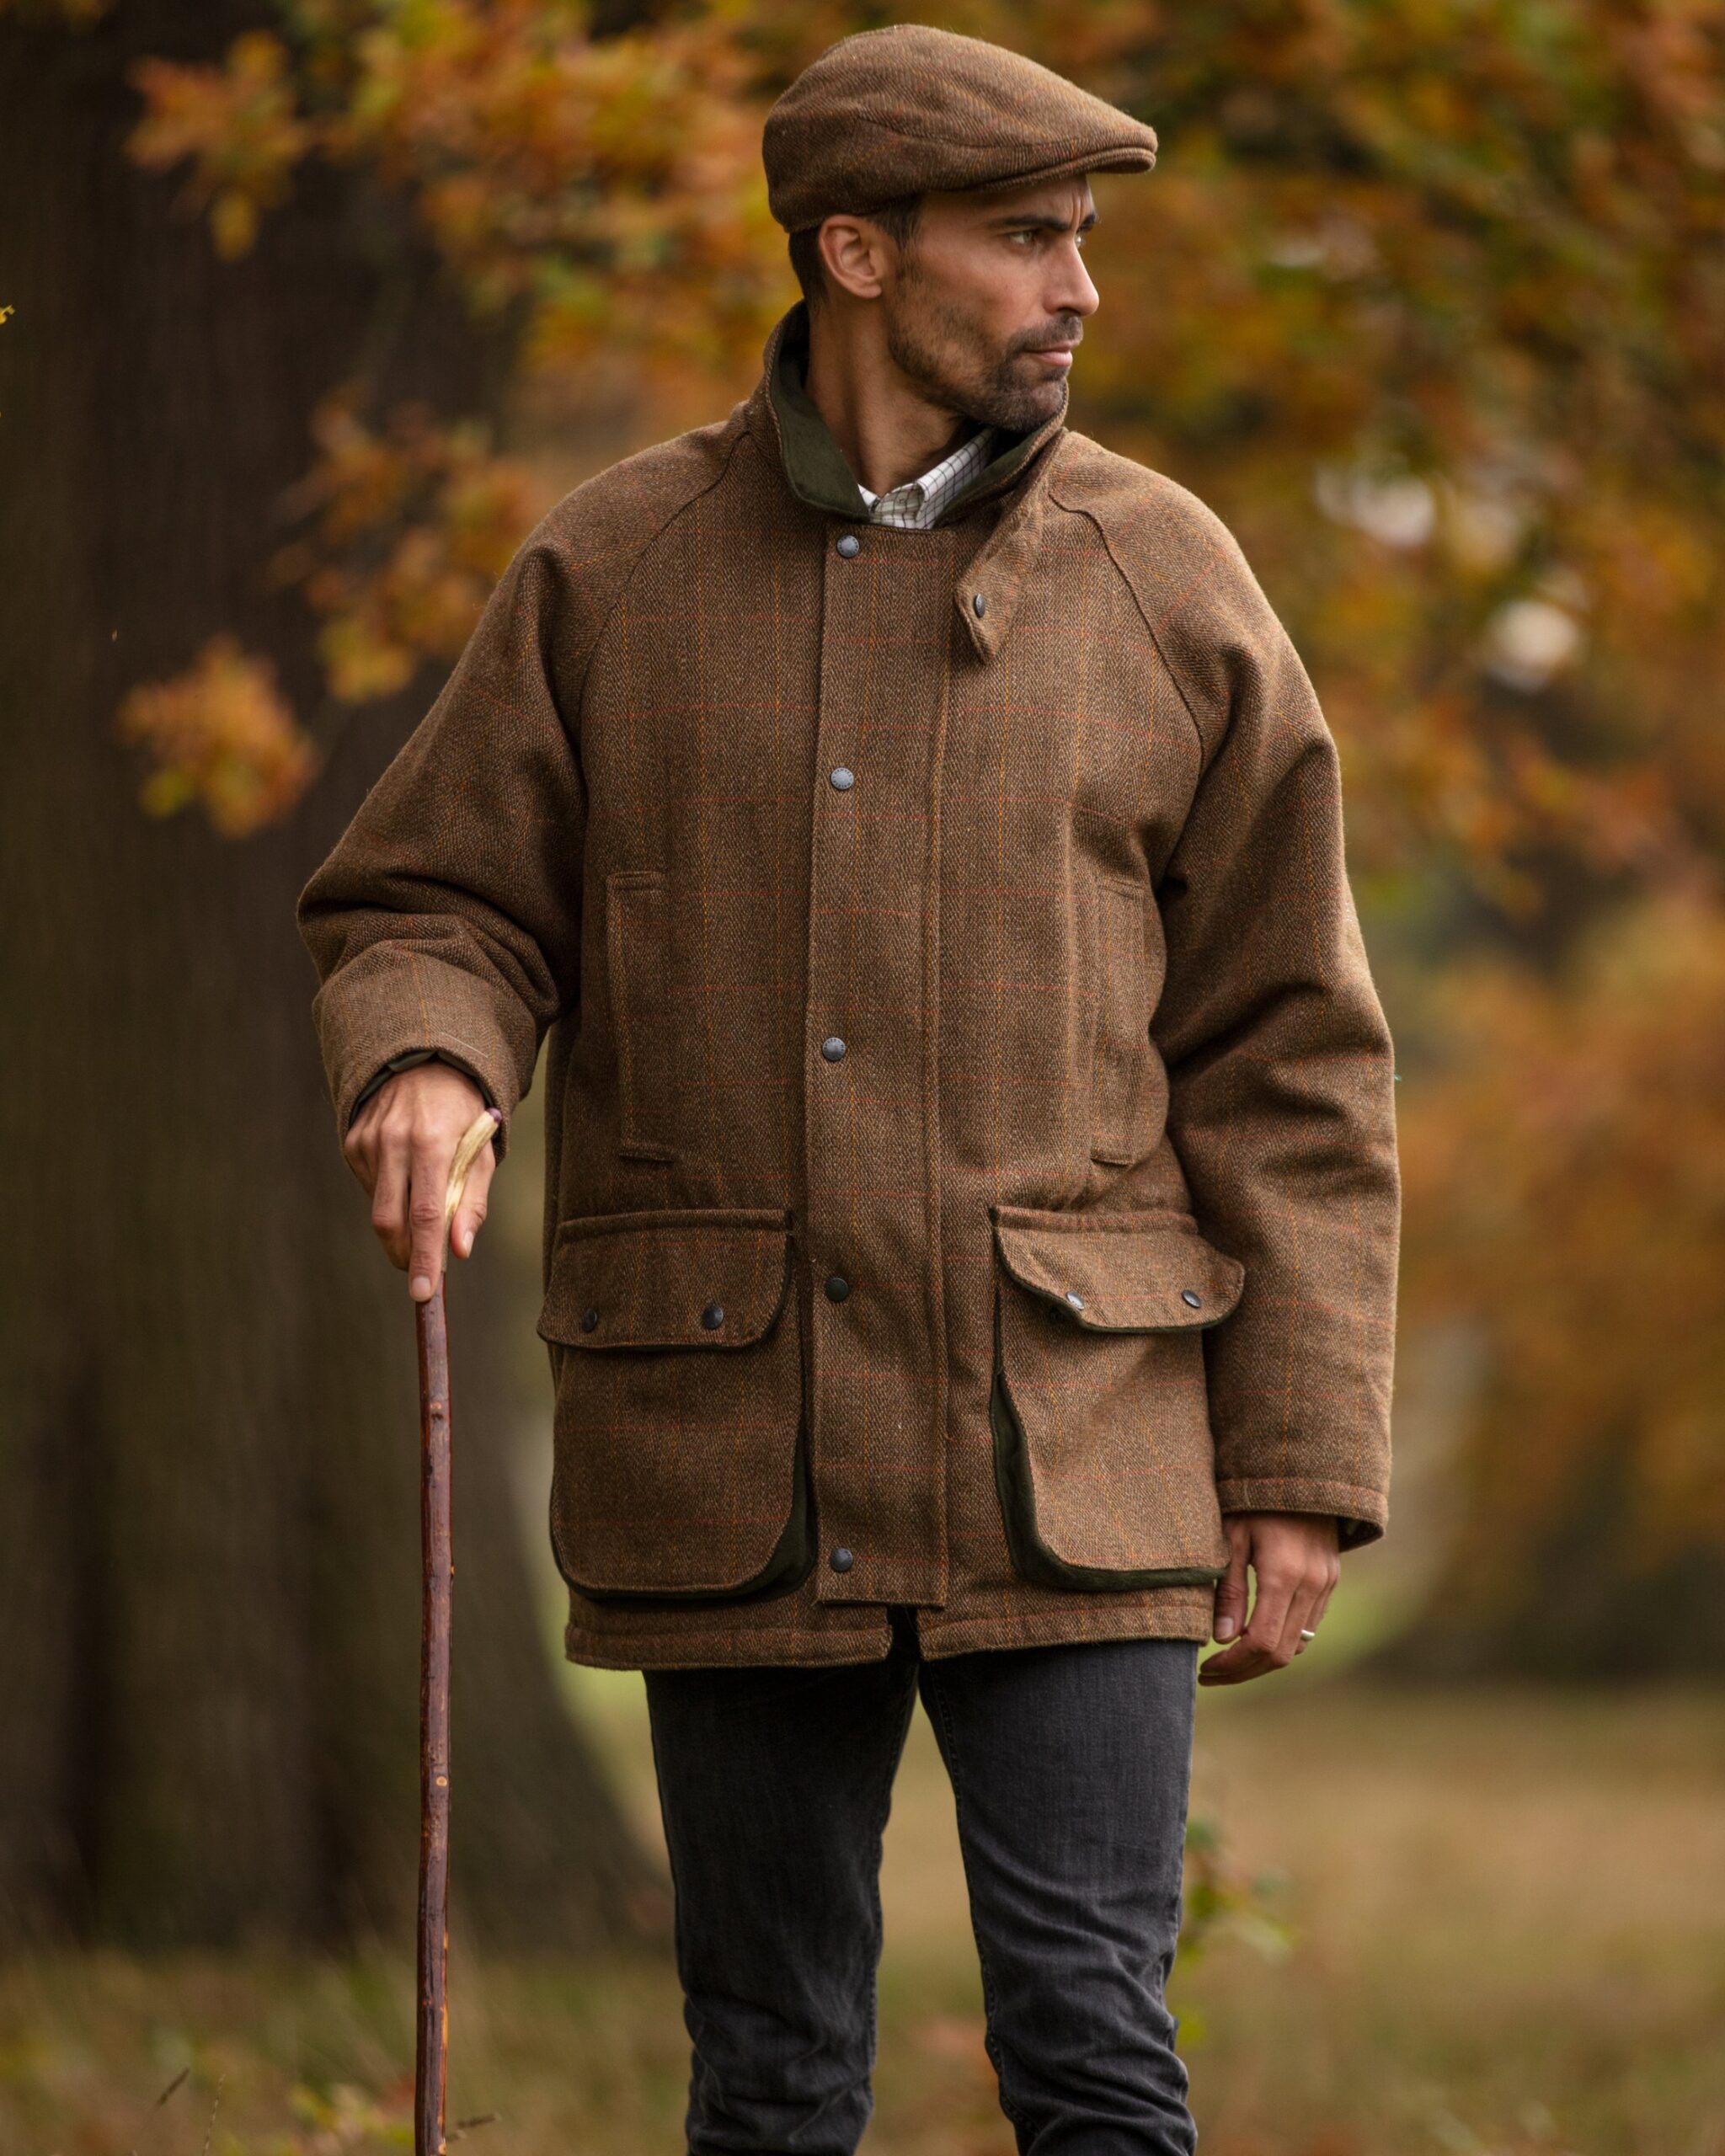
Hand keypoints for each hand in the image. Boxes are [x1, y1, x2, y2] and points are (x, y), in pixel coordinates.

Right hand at [342, 1062, 499, 1301]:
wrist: (425, 1062)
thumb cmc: (463, 1114)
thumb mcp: (482, 1152)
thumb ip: (472, 1202)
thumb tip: (460, 1251)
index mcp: (433, 1142)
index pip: (426, 1213)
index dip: (425, 1257)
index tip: (423, 1293)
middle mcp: (394, 1140)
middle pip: (390, 1220)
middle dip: (405, 1253)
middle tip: (421, 1269)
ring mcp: (368, 1140)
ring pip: (378, 1206)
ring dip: (401, 1220)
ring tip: (423, 1192)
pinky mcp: (352, 1141)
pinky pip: (370, 1186)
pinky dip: (389, 1195)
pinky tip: (405, 1172)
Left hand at [1198, 1511, 1339, 1686]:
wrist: (1300, 1472)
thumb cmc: (1254, 1499)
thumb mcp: (1231, 1536)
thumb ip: (1229, 1589)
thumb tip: (1221, 1638)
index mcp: (1283, 1574)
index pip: (1260, 1642)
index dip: (1232, 1664)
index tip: (1206, 1669)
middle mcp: (1311, 1584)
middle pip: (1280, 1653)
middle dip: (1244, 1670)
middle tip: (1211, 1674)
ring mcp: (1326, 1584)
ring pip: (1297, 1644)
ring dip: (1263, 1660)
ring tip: (1229, 1660)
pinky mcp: (1331, 1581)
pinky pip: (1309, 1626)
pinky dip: (1282, 1640)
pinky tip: (1254, 1636)